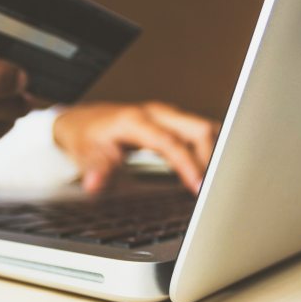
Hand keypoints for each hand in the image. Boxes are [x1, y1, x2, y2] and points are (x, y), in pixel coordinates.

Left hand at [53, 102, 219, 193]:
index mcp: (135, 120)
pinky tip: (210, 169)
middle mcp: (155, 113)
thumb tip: (94, 184)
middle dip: (211, 158)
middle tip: (215, 188)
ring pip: (203, 128)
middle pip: (198, 129)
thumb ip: (95, 169)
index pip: (171, 142)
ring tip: (218, 181)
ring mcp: (165, 115)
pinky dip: (209, 149)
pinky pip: (198, 132)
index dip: (188, 164)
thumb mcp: (84, 154)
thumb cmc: (85, 136)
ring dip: (214, 153)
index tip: (198, 186)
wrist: (82, 121)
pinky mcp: (170, 121)